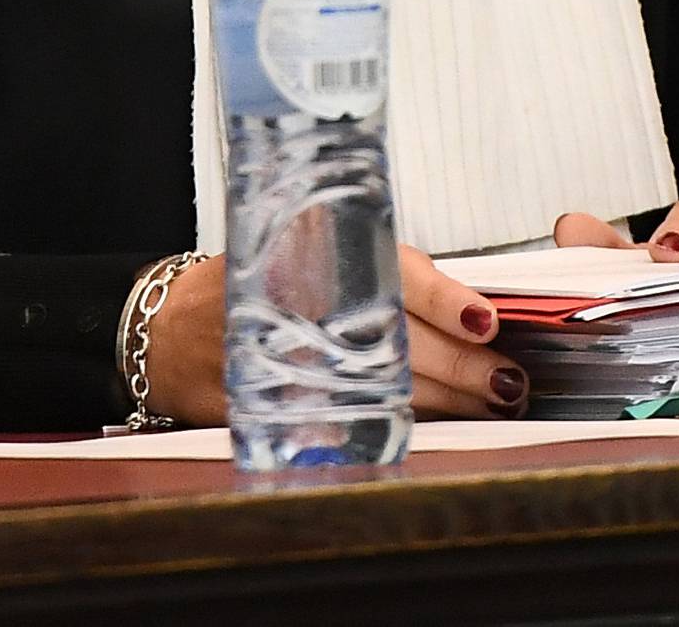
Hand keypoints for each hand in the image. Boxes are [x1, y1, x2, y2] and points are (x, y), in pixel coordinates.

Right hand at [141, 247, 526, 425]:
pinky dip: (391, 428)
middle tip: (508, 380)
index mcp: (311, 251)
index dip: (443, 299)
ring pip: (380, 390)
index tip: (487, 321)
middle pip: (396, 344)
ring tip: (489, 404)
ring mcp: (281, 362)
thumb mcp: (307, 247)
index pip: (389, 273)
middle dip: (460, 367)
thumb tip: (465, 307)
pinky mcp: (269, 411)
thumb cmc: (257, 281)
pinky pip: (343, 424)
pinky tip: (428, 431)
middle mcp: (297, 303)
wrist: (170, 328)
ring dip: (443, 403)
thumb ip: (374, 270)